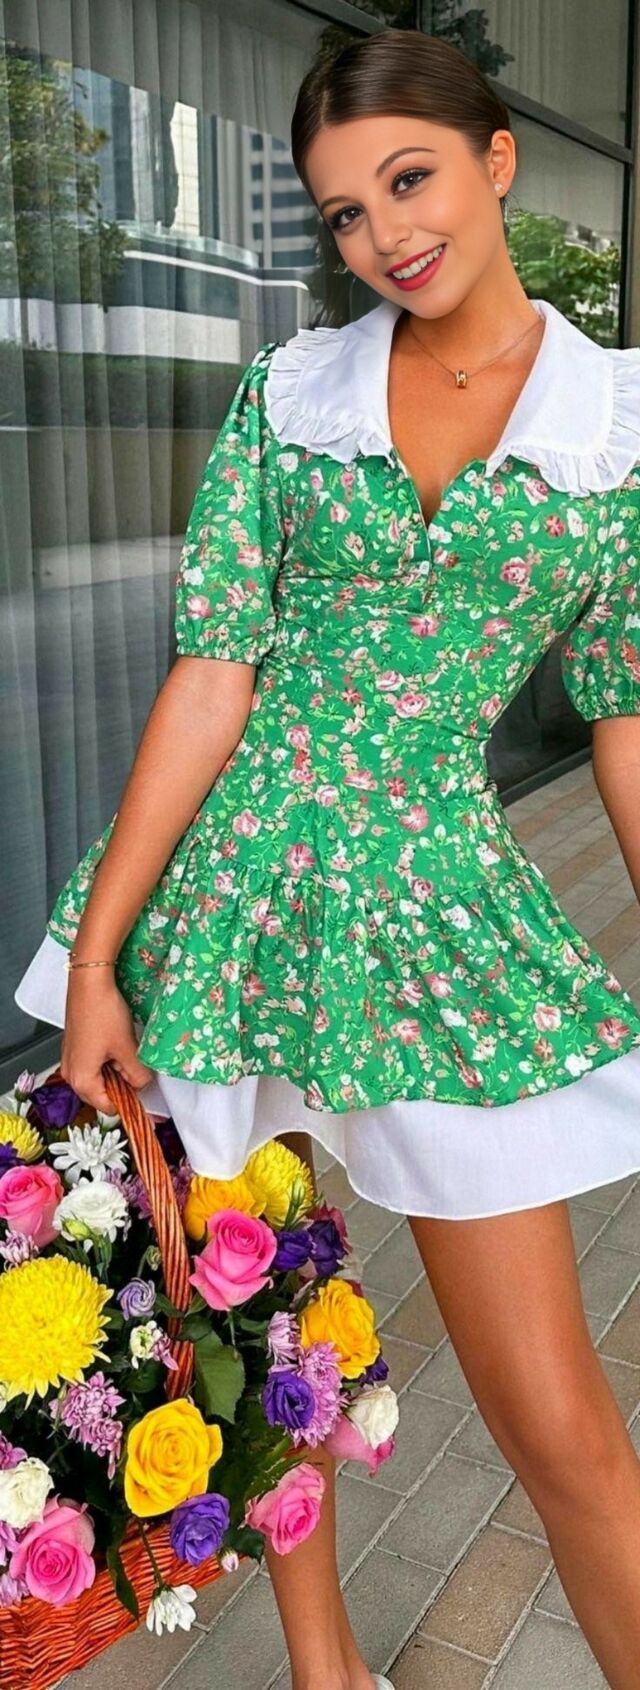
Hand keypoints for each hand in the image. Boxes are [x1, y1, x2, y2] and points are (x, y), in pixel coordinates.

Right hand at [60, 973, 155, 1114]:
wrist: (89, 982)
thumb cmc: (103, 1012)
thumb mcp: (127, 1048)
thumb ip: (138, 1074)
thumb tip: (142, 1084)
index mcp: (81, 1080)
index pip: (108, 1107)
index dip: (129, 1101)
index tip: (143, 1092)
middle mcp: (71, 1073)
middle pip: (102, 1092)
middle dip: (122, 1083)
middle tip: (136, 1064)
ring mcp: (71, 1059)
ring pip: (99, 1076)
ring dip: (116, 1069)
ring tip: (125, 1048)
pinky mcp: (74, 1046)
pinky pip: (94, 1062)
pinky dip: (108, 1058)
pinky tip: (116, 1042)